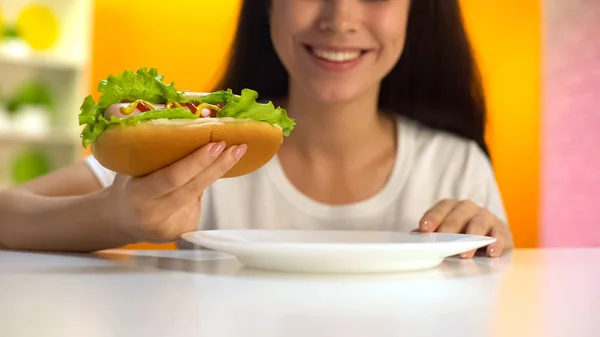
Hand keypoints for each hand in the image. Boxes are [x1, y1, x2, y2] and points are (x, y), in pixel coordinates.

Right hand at [103, 141, 245, 242]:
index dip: (197, 162)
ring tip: (234, 152)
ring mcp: (171, 227)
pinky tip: (200, 177)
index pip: (173, 178)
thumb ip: (151, 150)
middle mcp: (154, 215)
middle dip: (219, 165)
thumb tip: (181, 119)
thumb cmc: (129, 185)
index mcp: (138, 196)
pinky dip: (201, 187)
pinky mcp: (183, 232)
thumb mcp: (131, 168)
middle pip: (194, 188)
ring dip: (216, 172)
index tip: (217, 144)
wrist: (121, 220)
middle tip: (238, 146)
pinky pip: (198, 204)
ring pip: (200, 194)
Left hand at [418, 199, 513, 258]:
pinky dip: (497, 243)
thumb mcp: (444, 236)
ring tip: (465, 254)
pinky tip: (492, 252)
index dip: (433, 217)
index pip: (442, 208)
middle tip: (442, 242)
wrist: (489, 241)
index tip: (424, 229)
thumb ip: (431, 235)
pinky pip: (500, 235)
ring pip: (479, 222)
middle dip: (449, 228)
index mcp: (452, 207)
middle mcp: (469, 209)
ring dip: (472, 236)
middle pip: (458, 214)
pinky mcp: (502, 231)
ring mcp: (487, 218)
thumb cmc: (459, 237)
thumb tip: (413, 238)